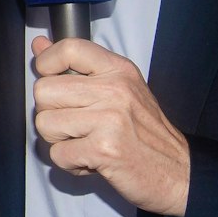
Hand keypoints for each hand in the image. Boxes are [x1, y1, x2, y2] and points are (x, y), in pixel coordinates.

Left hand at [31, 36, 189, 216]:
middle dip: (51, 113)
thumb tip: (38, 45)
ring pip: (45, 124)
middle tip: (75, 124)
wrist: (178, 171)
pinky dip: (70, 163)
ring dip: (60, 140)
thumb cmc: (146, 133)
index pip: (68, 48)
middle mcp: (114, 90)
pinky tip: (92, 159)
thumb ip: (76, 67)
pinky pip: (58, 154)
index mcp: (118, 70)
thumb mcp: (119, 88)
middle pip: (44, 91)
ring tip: (85, 142)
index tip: (50, 78)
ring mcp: (109, 119)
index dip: (46, 63)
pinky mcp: (104, 149)